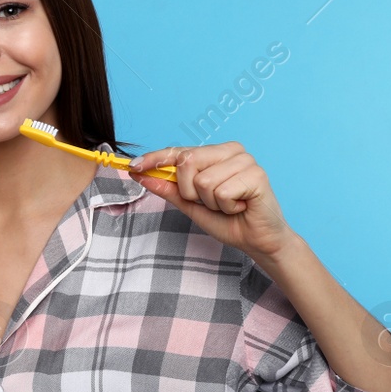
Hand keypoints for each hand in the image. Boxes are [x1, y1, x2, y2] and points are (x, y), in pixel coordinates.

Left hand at [129, 141, 295, 261]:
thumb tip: (140, 174)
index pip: (178, 151)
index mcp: (215, 153)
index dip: (154, 158)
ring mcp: (246, 160)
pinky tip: (240, 207)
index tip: (133, 167)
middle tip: (210, 203)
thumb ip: (168, 188)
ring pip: (203, 181)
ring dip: (211, 203)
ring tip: (228, 206)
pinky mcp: (257, 175)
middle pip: (187, 162)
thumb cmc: (228, 220)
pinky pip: (222, 192)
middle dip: (190, 191)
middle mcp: (231, 151)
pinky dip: (226, 207)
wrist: (257, 240)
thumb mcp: (190, 204)